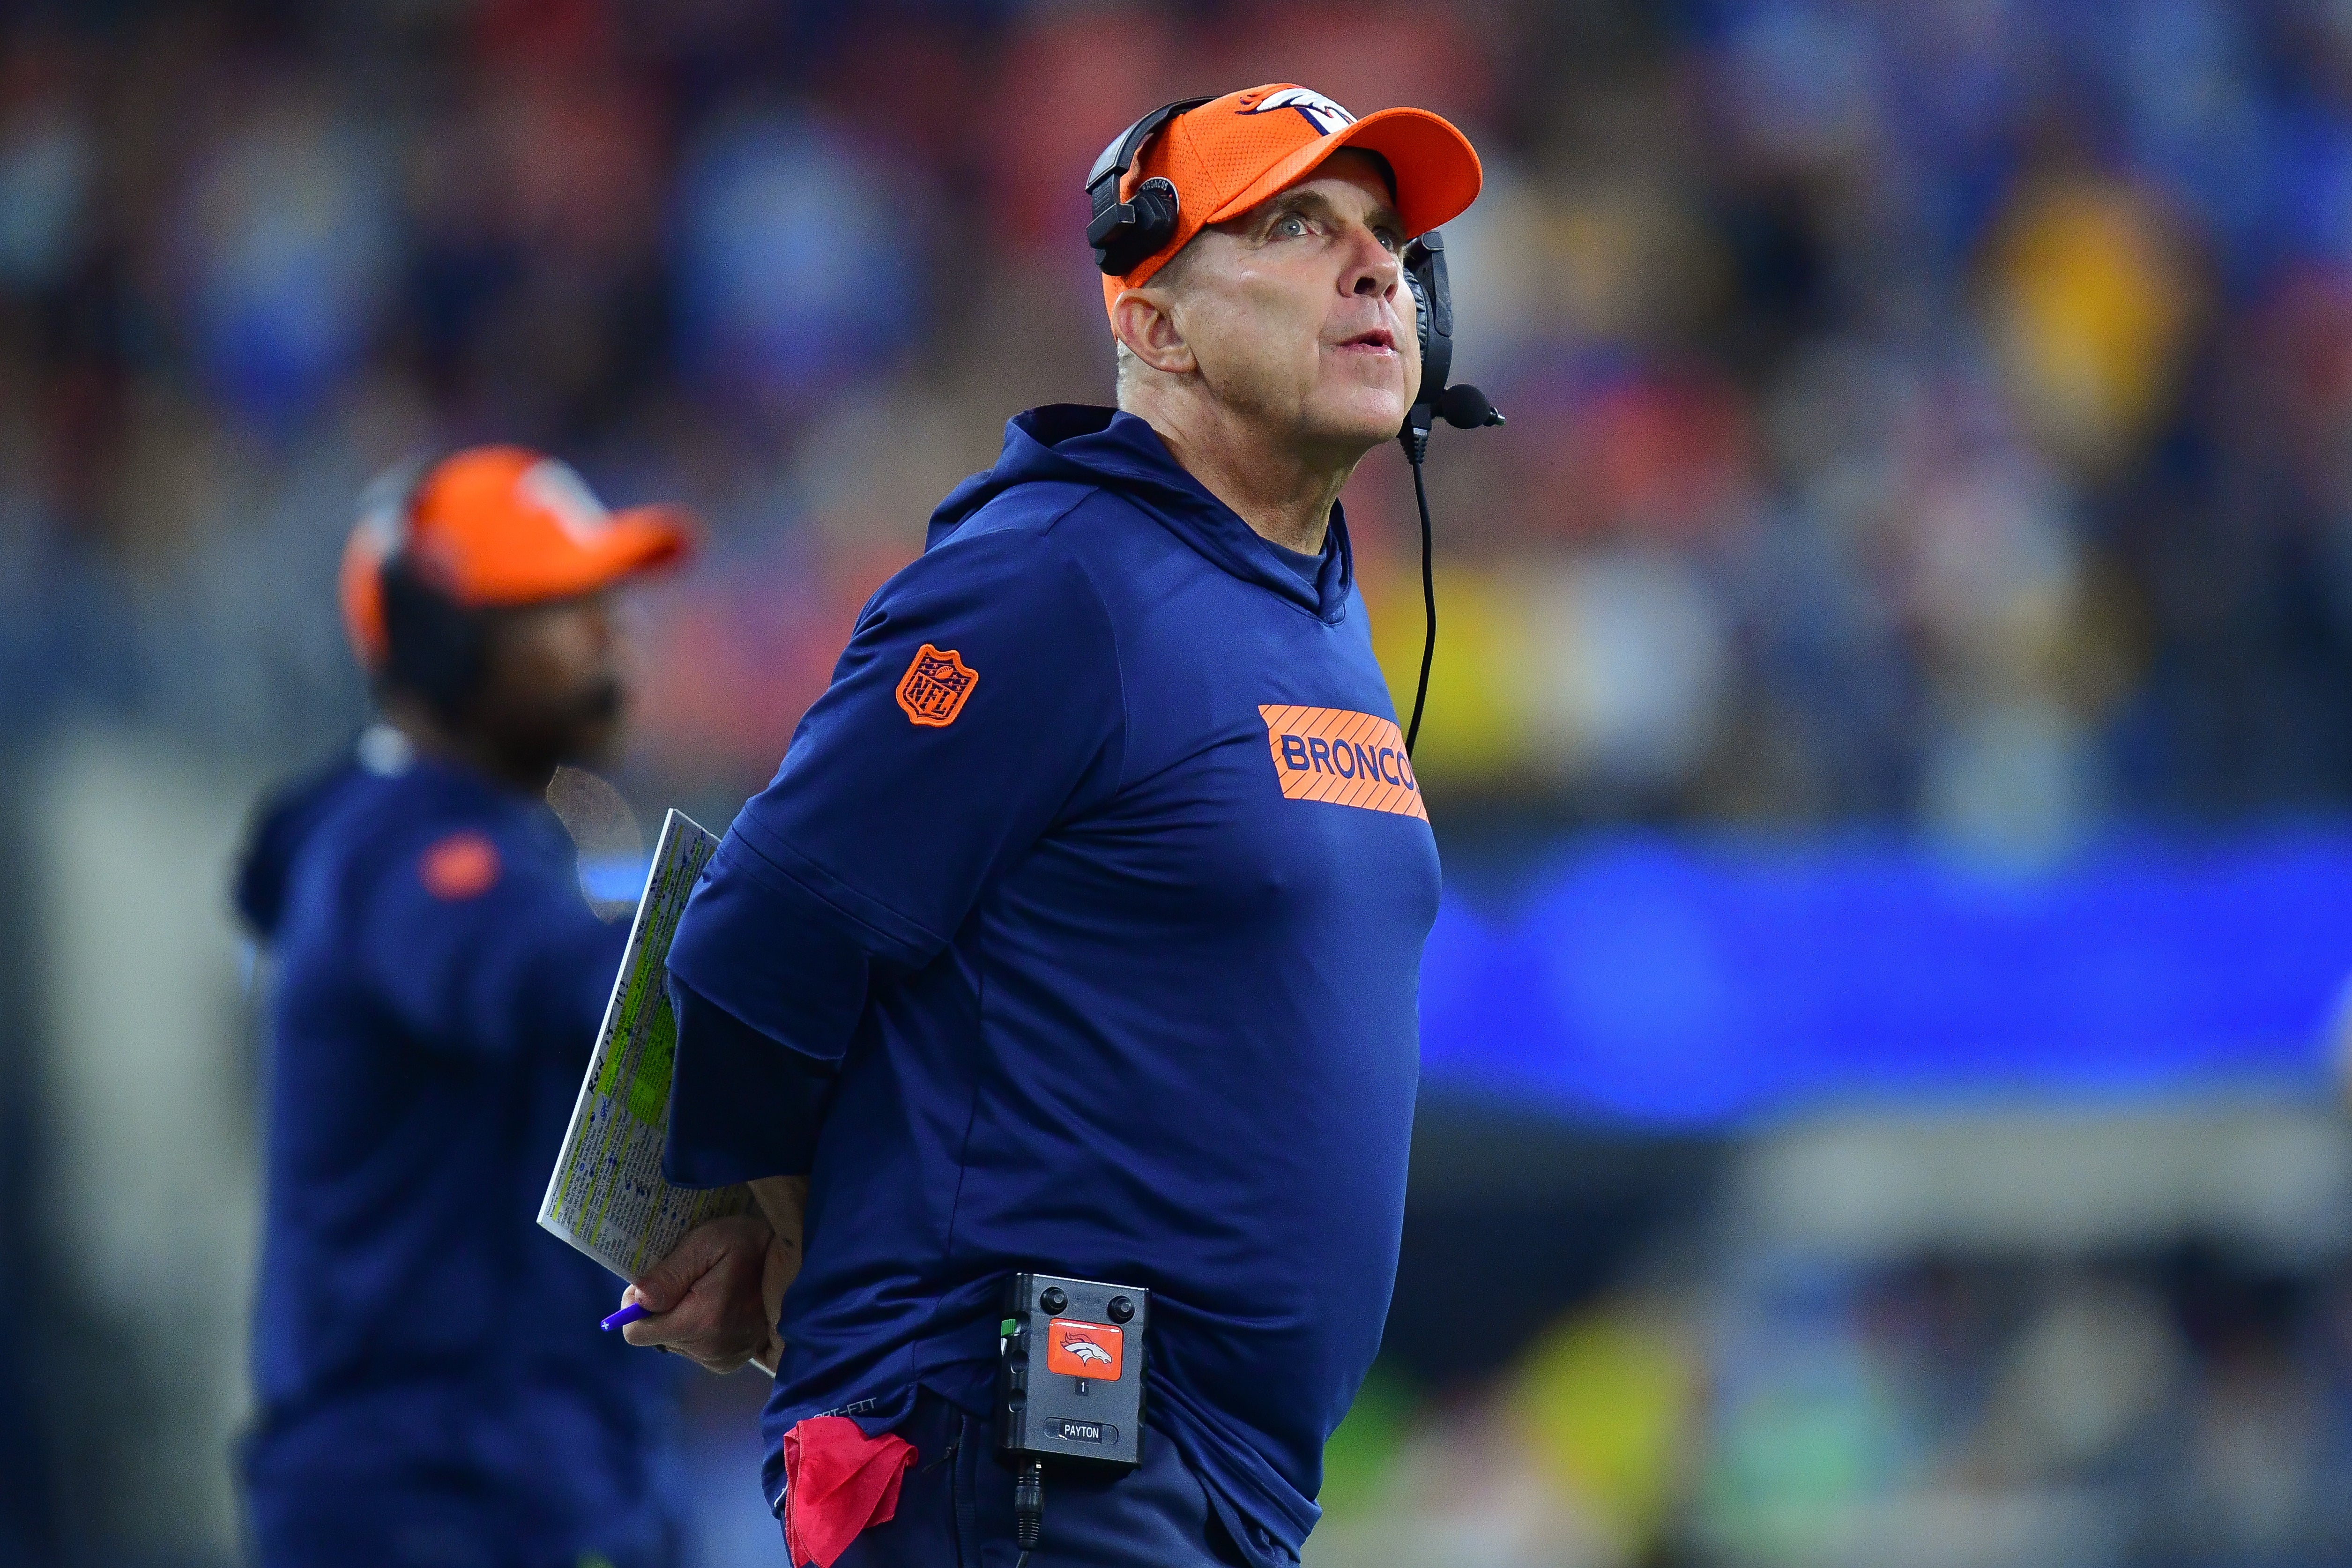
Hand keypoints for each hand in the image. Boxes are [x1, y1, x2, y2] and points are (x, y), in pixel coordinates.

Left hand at [620, 1213, 788, 1373]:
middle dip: (661, 1310)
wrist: (794, 1264)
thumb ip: (671, 1273)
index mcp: (701, 1320)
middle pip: (655, 1336)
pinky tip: (715, 1309)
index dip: (635, 1308)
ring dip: (680, 1319)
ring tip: (705, 1292)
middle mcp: (709, 1348)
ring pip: (673, 1343)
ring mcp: (720, 1358)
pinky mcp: (729, 1362)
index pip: (637, 1333)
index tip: (652, 1285)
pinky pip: (693, 1350)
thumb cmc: (747, 1245)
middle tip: (685, 1282)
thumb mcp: (707, 1242)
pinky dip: (696, 1330)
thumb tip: (638, 1299)